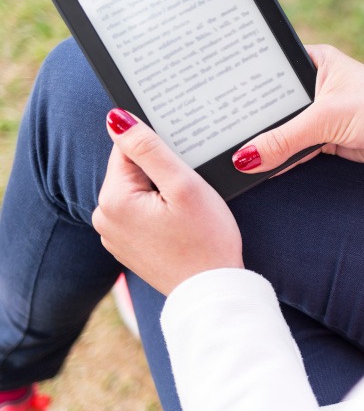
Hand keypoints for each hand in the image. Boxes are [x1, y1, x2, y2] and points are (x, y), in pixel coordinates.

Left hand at [92, 109, 242, 294]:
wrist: (212, 292)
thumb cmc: (205, 239)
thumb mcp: (183, 185)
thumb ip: (149, 148)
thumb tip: (117, 118)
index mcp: (113, 199)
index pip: (128, 148)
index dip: (161, 150)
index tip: (184, 165)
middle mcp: (104, 218)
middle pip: (132, 170)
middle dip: (161, 172)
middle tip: (190, 191)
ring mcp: (114, 235)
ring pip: (138, 191)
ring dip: (162, 191)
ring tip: (188, 210)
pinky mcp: (128, 247)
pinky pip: (141, 213)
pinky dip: (160, 211)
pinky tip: (181, 225)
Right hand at [231, 44, 363, 174]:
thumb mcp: (326, 120)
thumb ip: (284, 139)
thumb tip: (245, 157)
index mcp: (313, 61)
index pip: (268, 72)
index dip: (244, 86)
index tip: (215, 99)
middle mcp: (314, 83)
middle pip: (273, 104)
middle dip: (253, 120)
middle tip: (218, 132)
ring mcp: (320, 111)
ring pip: (283, 128)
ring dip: (267, 141)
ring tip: (232, 152)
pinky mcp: (326, 136)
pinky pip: (295, 147)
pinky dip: (282, 157)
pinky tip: (260, 166)